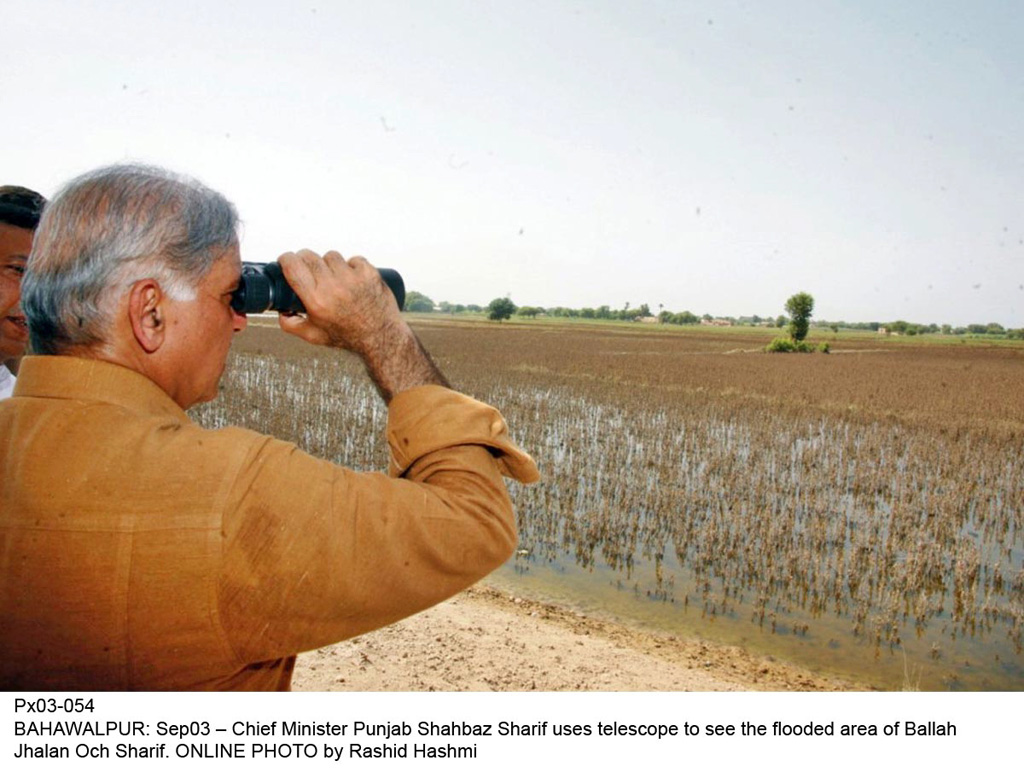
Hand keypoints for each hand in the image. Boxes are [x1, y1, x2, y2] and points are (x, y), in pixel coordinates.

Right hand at [276, 250, 401, 354]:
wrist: (381, 337)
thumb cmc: (349, 337)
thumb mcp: (314, 336)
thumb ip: (291, 325)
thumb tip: (281, 312)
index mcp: (316, 301)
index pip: (293, 266)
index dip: (286, 259)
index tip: (286, 261)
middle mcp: (333, 287)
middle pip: (309, 256)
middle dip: (304, 260)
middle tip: (309, 270)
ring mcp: (352, 279)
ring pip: (331, 256)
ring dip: (330, 264)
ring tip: (335, 279)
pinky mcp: (369, 273)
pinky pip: (353, 259)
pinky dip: (352, 266)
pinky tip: (353, 279)